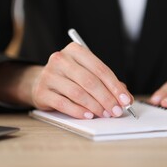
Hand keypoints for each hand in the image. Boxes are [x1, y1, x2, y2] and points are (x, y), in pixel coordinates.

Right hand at [0, 43, 132, 118]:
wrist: (41, 82)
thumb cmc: (70, 78)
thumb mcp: (87, 73)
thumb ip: (106, 83)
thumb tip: (125, 97)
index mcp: (75, 50)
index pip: (100, 68)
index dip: (115, 86)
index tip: (125, 99)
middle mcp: (60, 59)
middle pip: (89, 81)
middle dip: (106, 98)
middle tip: (116, 111)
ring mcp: (49, 75)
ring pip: (77, 92)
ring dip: (94, 106)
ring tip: (104, 114)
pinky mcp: (41, 91)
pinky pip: (63, 103)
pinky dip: (78, 111)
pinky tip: (88, 115)